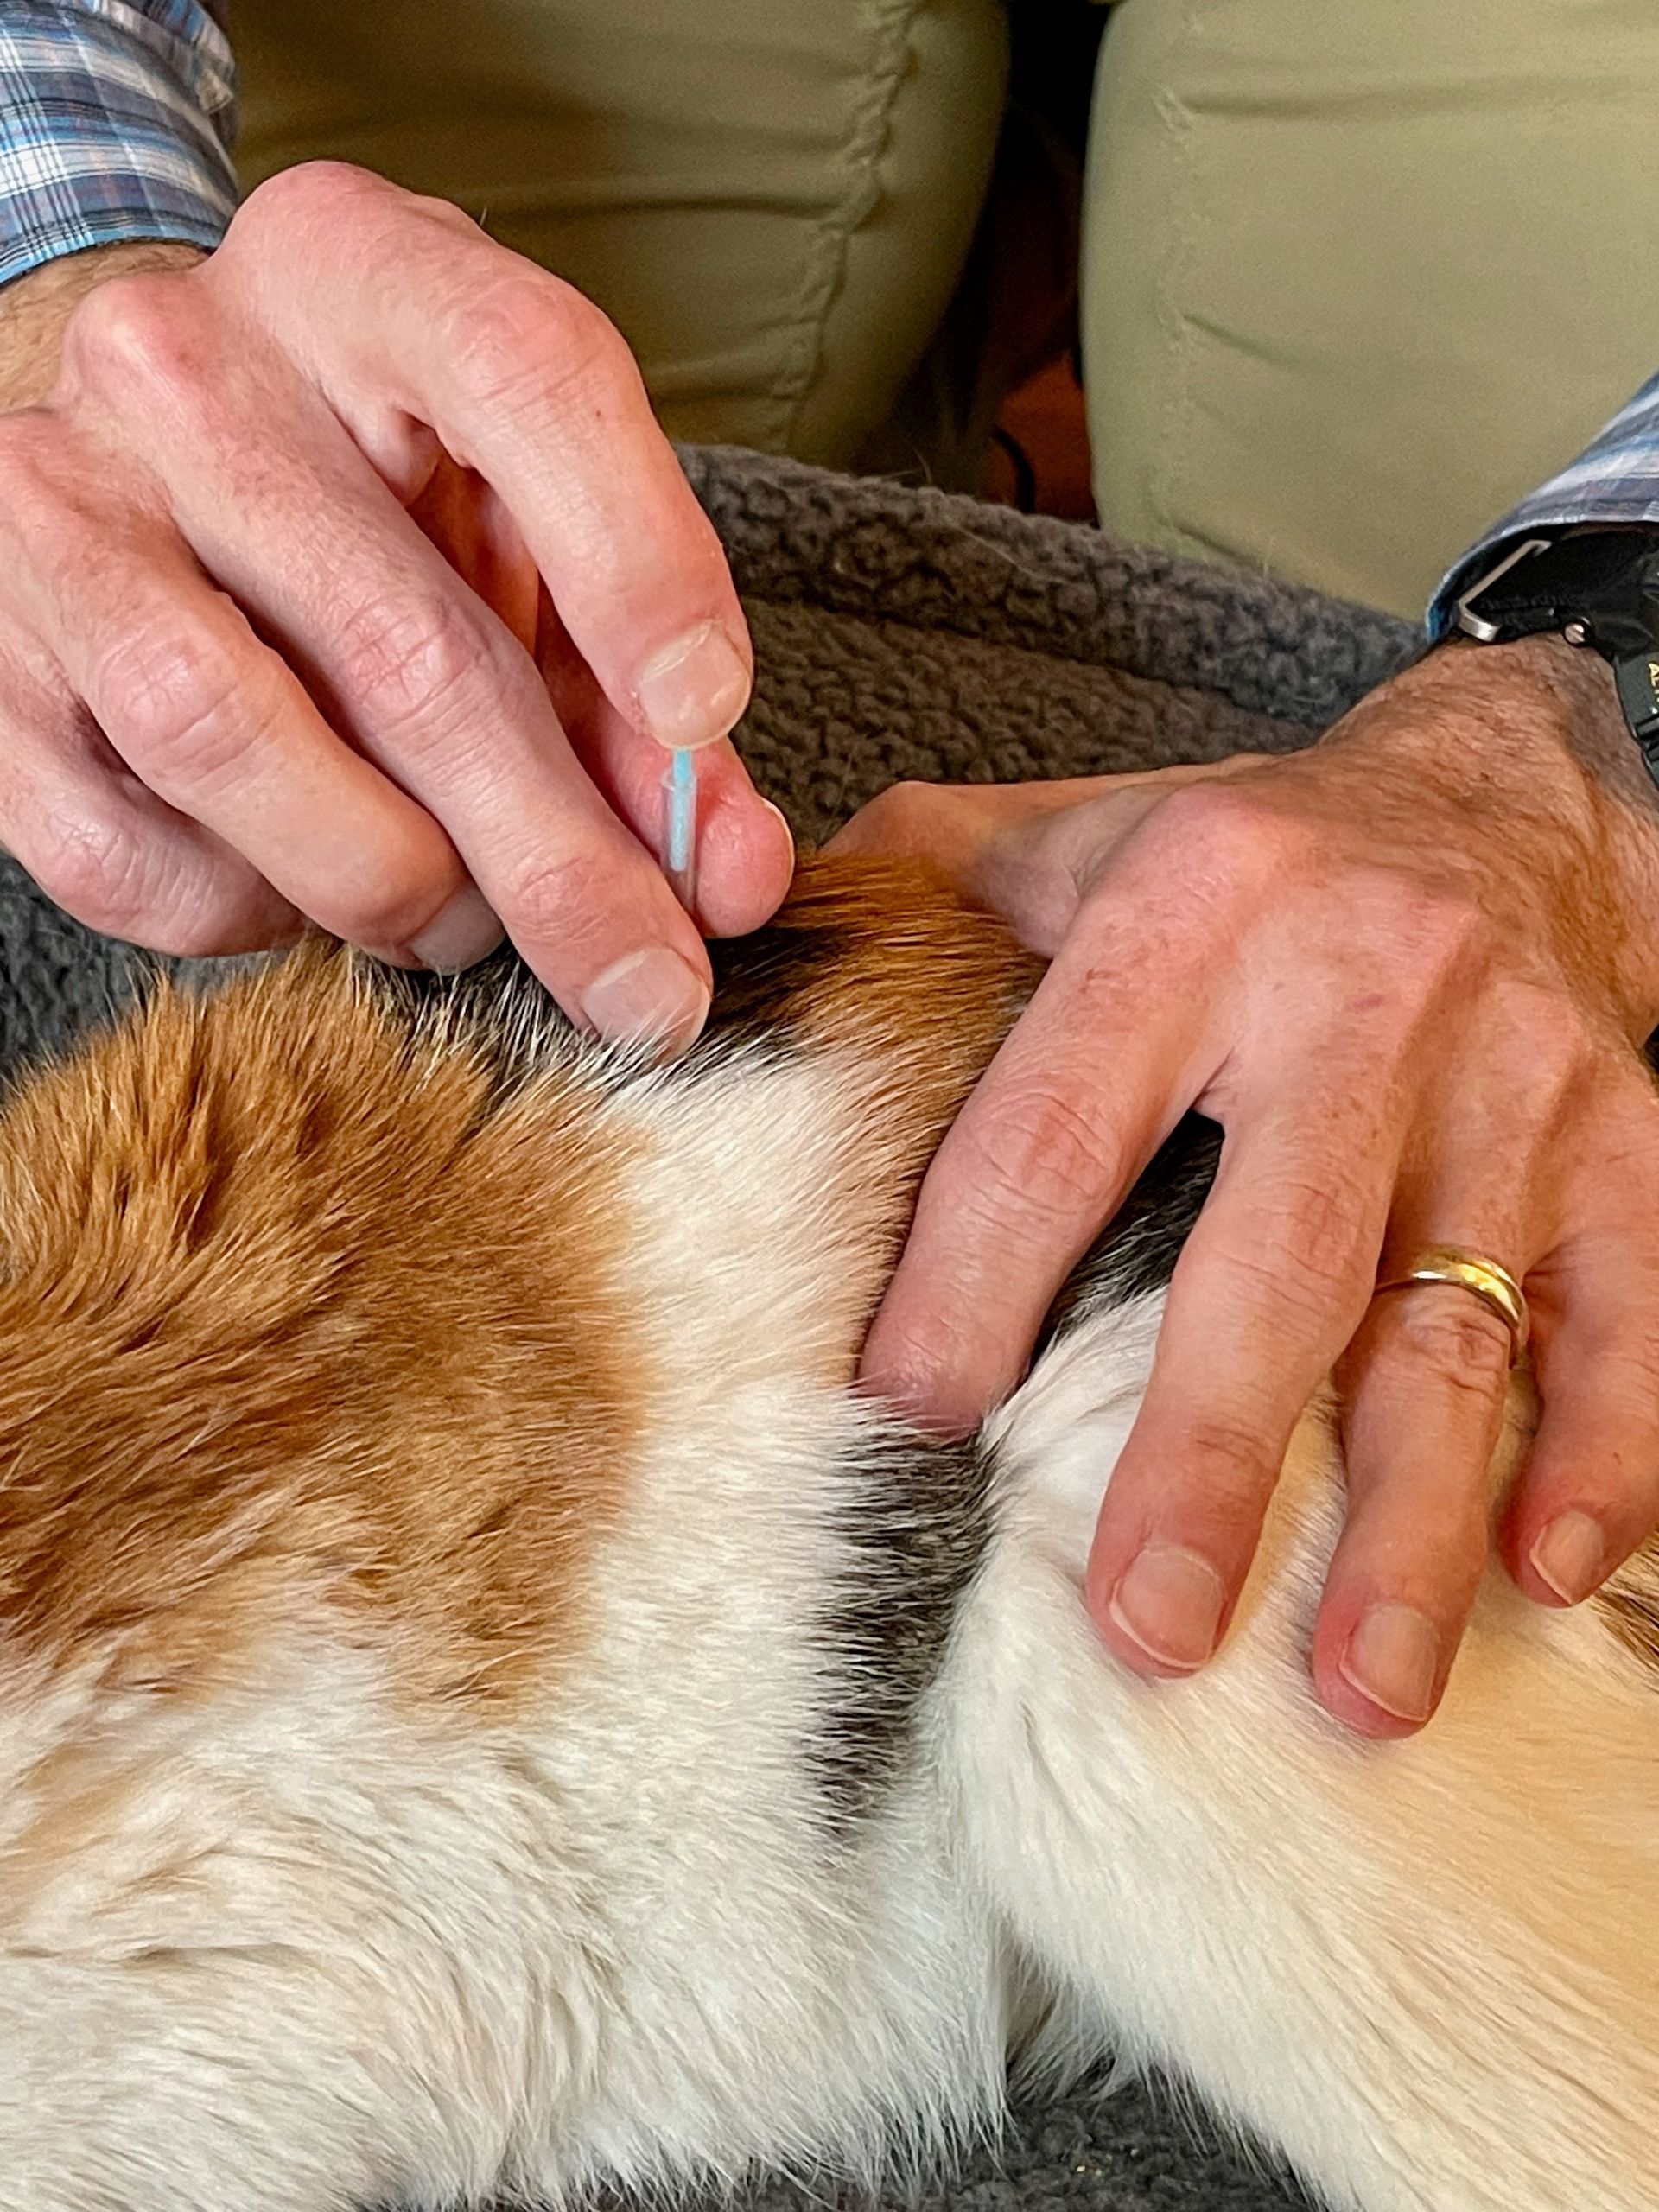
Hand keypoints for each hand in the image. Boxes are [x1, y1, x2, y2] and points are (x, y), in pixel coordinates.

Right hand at [0, 166, 792, 1044]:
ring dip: (400, 892)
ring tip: (464, 924)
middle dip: (560, 862)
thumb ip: (633, 695)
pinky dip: (257, 915)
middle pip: (409, 646)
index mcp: (368, 274)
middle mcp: (192, 364)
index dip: (639, 561)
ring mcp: (62, 502)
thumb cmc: (378, 502)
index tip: (703, 715)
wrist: (131, 458)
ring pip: (240, 746)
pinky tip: (312, 886)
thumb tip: (724, 881)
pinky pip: (135, 853)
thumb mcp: (527, 539)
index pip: (529, 379)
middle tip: (648, 989)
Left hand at [842, 635, 1658, 1735]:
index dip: (972, 1288)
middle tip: (1145, 1629)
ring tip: (1357, 1687)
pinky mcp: (1626, 1144)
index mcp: (1189, 917)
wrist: (1506, 788)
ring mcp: (1510, 1081)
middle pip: (1275, 1259)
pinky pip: (1629, 1312)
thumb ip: (916, 887)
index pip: (1052, 1130)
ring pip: (1457, 1324)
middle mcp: (1359, 995)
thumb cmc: (1253, 850)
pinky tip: (1543, 1572)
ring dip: (1409, 1517)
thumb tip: (729, 961)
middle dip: (1206, 1457)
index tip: (909, 1426)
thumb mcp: (1077, 833)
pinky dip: (1599, 1450)